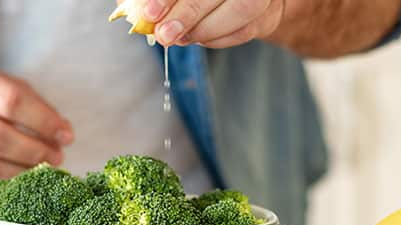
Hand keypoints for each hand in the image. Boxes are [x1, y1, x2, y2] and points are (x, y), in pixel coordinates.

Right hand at [0, 62, 72, 198]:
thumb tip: (63, 134)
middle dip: (35, 153)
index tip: (67, 136)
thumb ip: (31, 104)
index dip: (45, 121)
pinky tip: (20, 185)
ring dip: (21, 176)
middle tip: (56, 159)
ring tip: (41, 174)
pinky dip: (3, 189)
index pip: (12, 100)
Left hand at [142, 0, 284, 47]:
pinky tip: (194, 38)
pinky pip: (244, 30)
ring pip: (240, 10)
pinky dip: (214, 39)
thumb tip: (132, 10)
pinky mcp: (267, 13)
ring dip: (203, 30)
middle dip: (187, 14)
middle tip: (163, 33)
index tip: (150, 12)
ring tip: (177, 37)